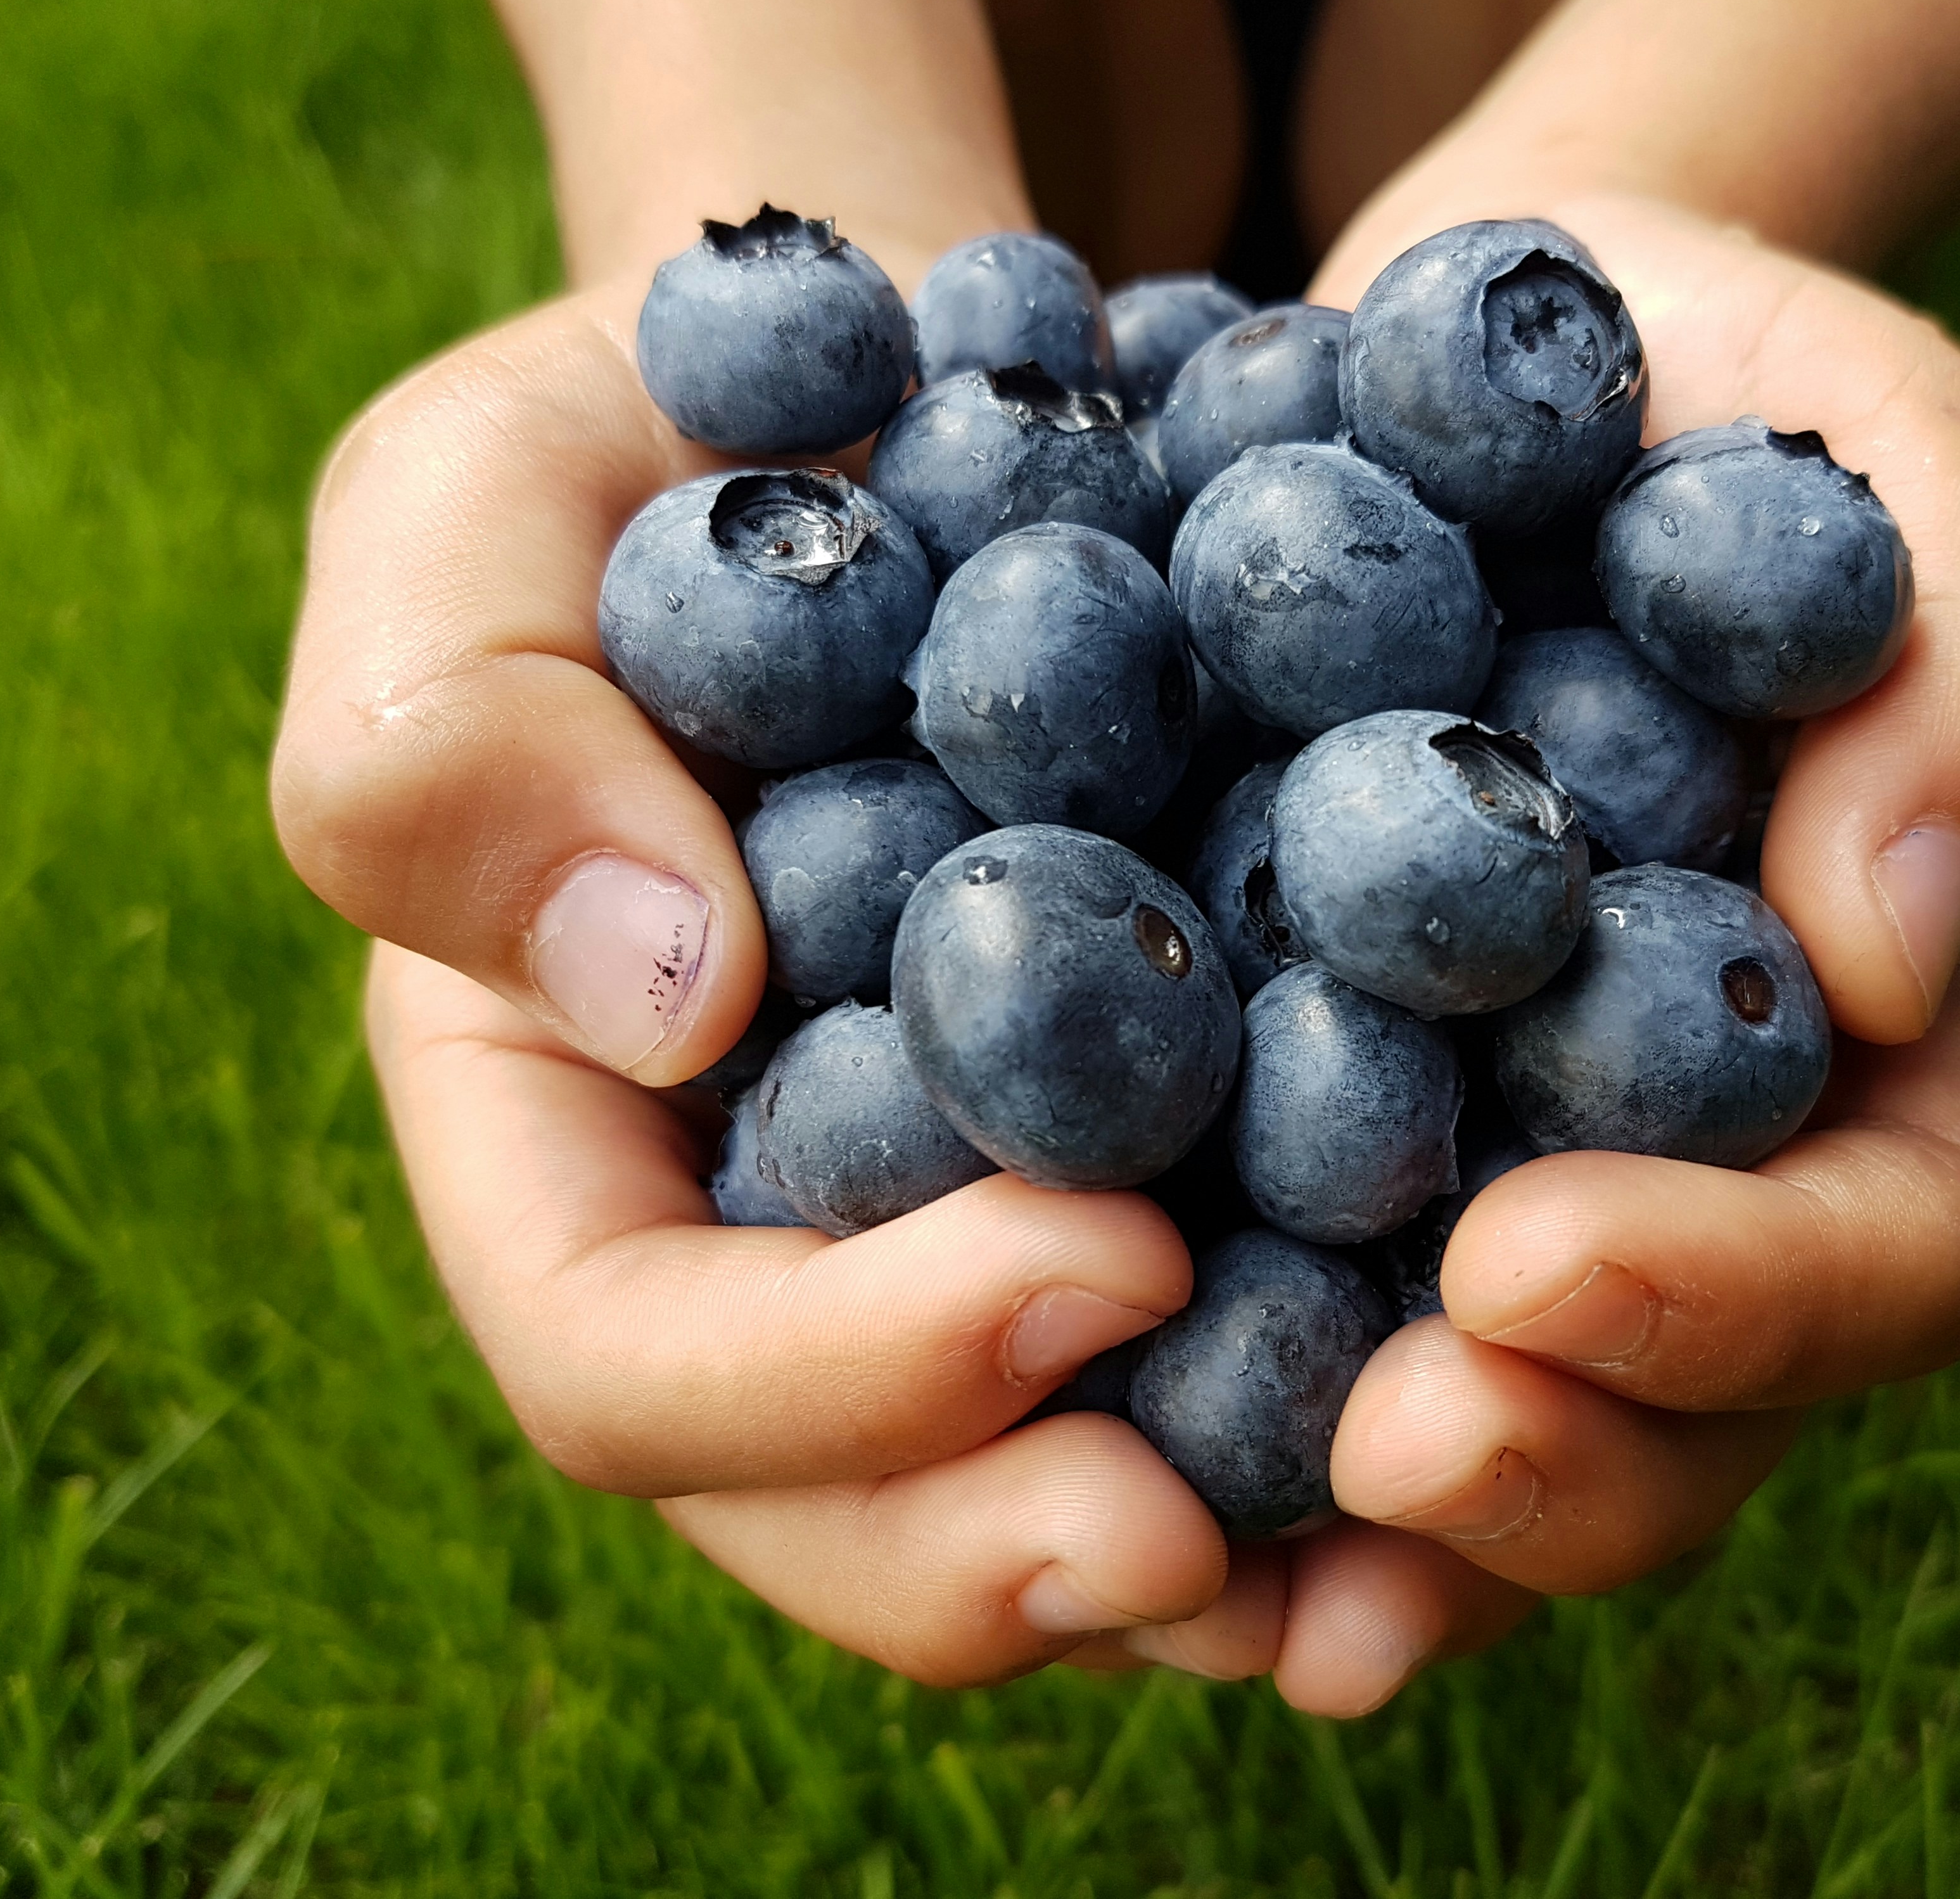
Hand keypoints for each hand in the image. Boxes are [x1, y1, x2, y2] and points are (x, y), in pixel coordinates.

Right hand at [274, 282, 1532, 1713]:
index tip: (1103, 1264)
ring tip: (1401, 1529)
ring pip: (1053, 1486)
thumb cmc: (669, 435)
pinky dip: (1356, 1404)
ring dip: (1220, 1555)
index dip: (840, 1380)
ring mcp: (966, 1229)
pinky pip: (1243, 1354)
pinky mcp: (1165, 1168)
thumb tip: (662, 1000)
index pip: (633, 1357)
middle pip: (843, 1507)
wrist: (927, 405)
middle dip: (1017, 1546)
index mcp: (569, 1131)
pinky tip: (1505, 1387)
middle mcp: (767, 1236)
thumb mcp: (475, 503)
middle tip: (1224, 1539)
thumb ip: (454, 743)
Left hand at [1306, 190, 1959, 1616]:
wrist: (1444, 370)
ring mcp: (1494, 1184)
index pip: (1888, 1256)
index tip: (1532, 1255)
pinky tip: (1058, 1459)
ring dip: (1355, 1542)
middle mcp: (1692, 1172)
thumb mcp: (1877, 436)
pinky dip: (1180, 1436)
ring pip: (1477, 1446)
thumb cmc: (1697, 382)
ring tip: (1202, 1577)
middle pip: (1683, 1421)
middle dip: (1548, 1468)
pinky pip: (1266, 1343)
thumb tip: (1899, 959)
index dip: (1737, 1302)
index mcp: (1876, 1054)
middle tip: (1382, 1459)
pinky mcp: (1297, 1150)